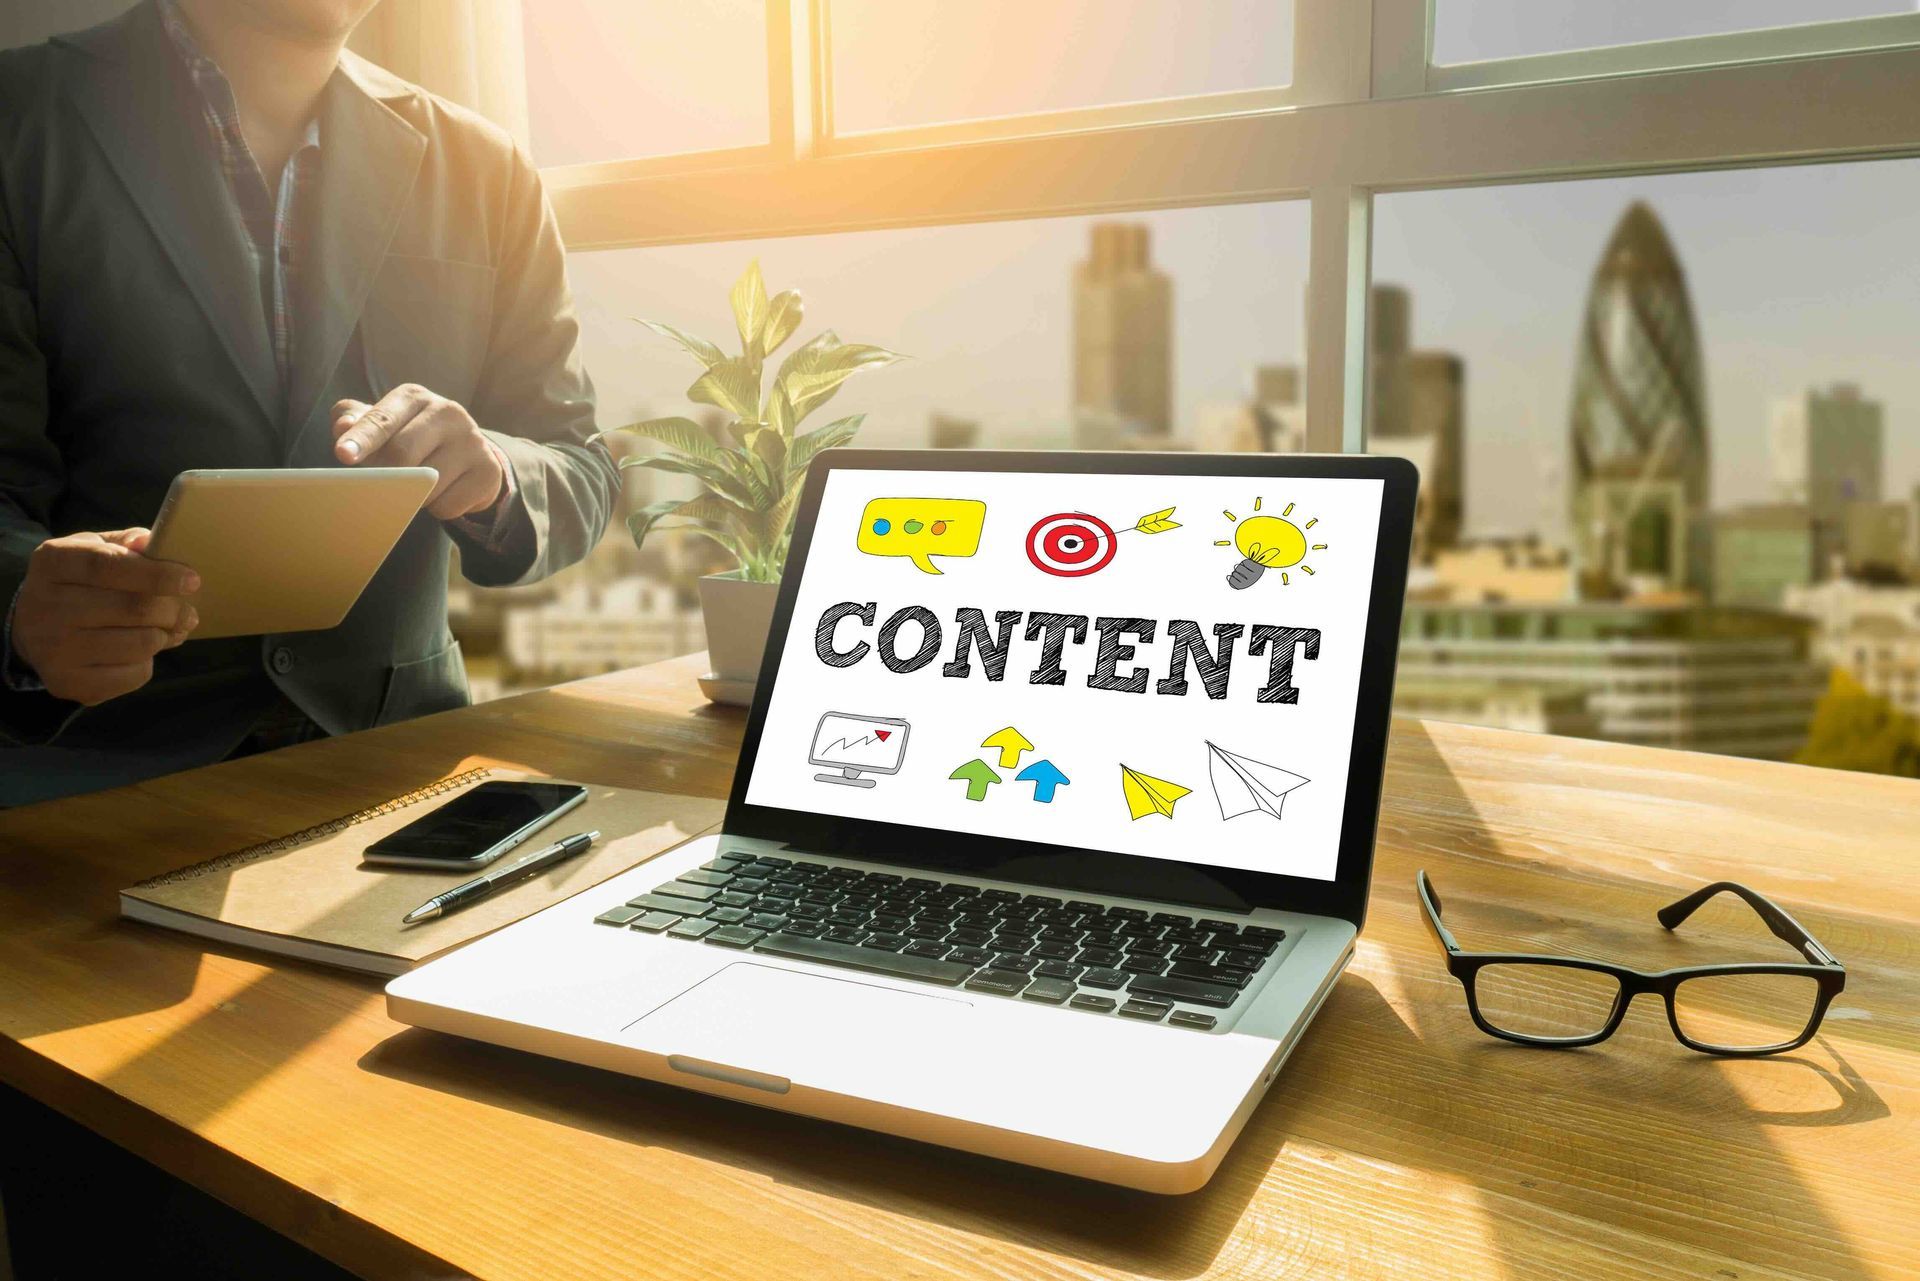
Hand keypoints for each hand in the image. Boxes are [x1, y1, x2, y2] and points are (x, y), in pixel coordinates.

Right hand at [10, 528, 199, 706]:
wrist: (34, 629)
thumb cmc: (80, 582)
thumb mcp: (95, 550)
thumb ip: (125, 544)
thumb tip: (147, 542)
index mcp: (53, 562)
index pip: (107, 565)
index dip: (156, 574)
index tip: (192, 581)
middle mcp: (45, 605)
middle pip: (133, 608)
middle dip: (173, 610)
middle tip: (187, 612)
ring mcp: (52, 648)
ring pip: (140, 644)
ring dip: (164, 636)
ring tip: (162, 630)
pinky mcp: (65, 681)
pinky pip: (133, 675)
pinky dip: (147, 663)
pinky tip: (136, 652)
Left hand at [332, 384, 505, 519]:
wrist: (467, 453)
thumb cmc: (411, 437)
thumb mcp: (383, 424)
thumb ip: (358, 422)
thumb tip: (344, 426)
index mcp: (415, 397)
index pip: (383, 419)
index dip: (362, 439)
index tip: (343, 455)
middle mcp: (448, 412)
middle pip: (403, 455)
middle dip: (385, 476)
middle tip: (380, 485)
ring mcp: (473, 442)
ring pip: (426, 486)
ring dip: (411, 496)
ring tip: (417, 485)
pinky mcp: (488, 472)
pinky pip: (447, 506)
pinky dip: (435, 509)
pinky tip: (440, 493)